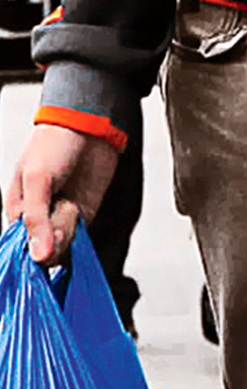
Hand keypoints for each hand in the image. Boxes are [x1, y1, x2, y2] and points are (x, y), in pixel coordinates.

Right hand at [4, 124, 120, 263]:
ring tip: (71, 204)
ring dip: (69, 229)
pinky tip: (78, 213)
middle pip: (45, 250)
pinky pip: (80, 241)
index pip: (21, 246)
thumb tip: (38, 256)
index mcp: (17, 209)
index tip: (46, 234)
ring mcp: (61, 220)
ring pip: (64, 247)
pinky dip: (81, 233)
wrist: (88, 131)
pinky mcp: (83, 219)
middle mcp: (38, 219)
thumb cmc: (52, 147)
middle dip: (56, 235)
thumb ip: (37, 219)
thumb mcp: (37, 180)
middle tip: (63, 209)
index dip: (34, 246)